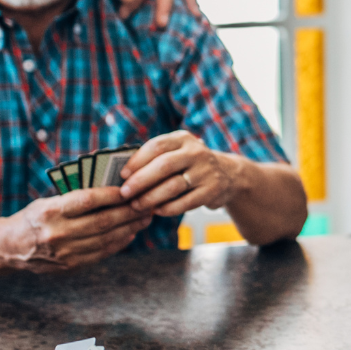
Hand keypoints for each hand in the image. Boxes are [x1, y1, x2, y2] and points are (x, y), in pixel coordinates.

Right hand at [4, 188, 152, 271]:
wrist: (11, 248)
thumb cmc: (35, 218)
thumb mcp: (48, 202)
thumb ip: (75, 198)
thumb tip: (113, 191)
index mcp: (50, 211)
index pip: (87, 200)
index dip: (111, 195)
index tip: (128, 189)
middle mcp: (58, 233)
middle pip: (102, 222)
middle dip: (129, 212)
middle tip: (146, 203)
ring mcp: (65, 252)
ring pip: (106, 239)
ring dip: (130, 228)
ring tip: (144, 218)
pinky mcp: (70, 266)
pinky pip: (102, 254)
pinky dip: (119, 243)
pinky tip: (130, 234)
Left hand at [121, 130, 238, 215]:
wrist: (228, 174)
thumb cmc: (190, 164)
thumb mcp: (177, 152)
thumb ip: (155, 158)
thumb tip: (123, 175)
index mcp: (183, 139)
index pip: (157, 146)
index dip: (137, 160)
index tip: (122, 174)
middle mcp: (196, 152)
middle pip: (164, 165)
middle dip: (141, 181)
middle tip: (124, 193)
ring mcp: (206, 171)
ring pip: (173, 186)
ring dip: (151, 197)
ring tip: (136, 205)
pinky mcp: (212, 190)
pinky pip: (186, 202)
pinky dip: (168, 208)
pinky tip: (156, 211)